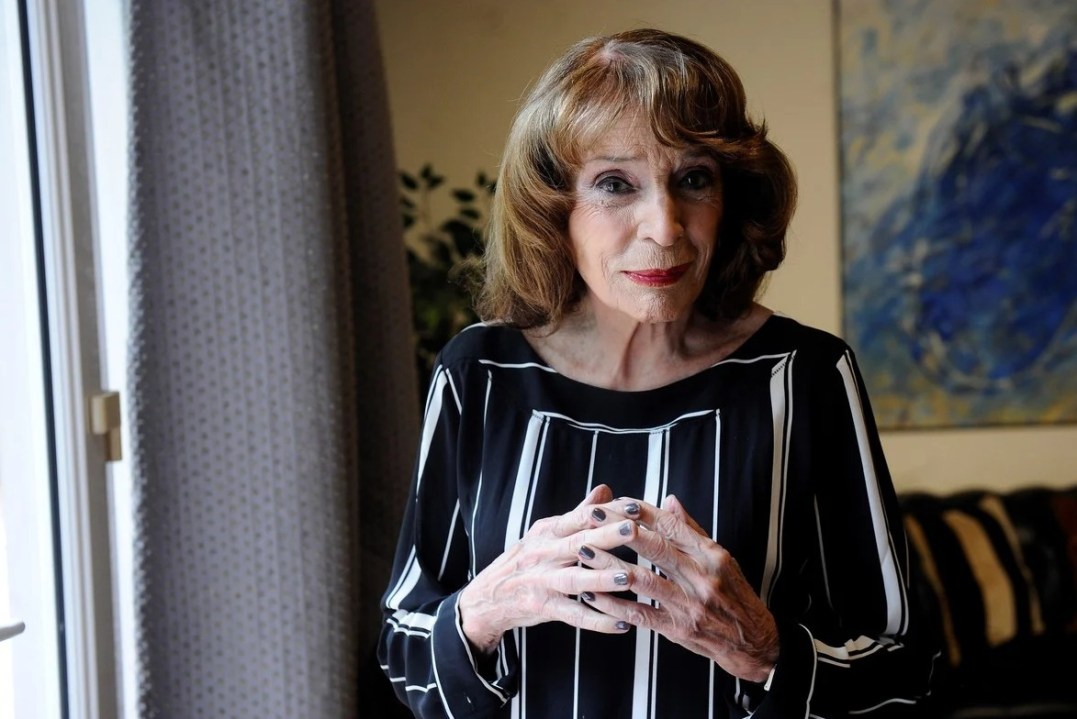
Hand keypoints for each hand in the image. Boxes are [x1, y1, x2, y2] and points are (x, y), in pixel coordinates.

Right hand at [457, 484, 643, 653]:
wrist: (489, 596)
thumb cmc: (526, 560)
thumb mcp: (547, 533)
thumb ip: (579, 513)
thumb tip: (605, 490)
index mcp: (548, 531)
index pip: (580, 517)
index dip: (607, 512)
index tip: (635, 507)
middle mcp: (543, 553)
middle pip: (578, 543)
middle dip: (607, 536)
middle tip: (634, 530)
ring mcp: (542, 581)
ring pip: (575, 579)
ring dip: (602, 578)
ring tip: (629, 577)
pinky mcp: (543, 607)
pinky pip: (573, 615)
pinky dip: (598, 621)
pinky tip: (622, 624)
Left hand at [579, 494, 778, 682]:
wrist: (752, 641)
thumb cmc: (734, 594)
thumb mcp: (721, 558)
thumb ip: (691, 530)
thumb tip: (668, 500)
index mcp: (711, 555)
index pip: (671, 526)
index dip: (641, 511)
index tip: (616, 501)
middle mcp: (701, 577)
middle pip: (653, 547)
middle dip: (618, 529)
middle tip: (590, 516)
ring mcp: (688, 604)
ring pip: (641, 580)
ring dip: (608, 564)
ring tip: (584, 552)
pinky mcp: (678, 629)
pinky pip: (639, 615)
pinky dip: (613, 604)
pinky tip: (592, 595)